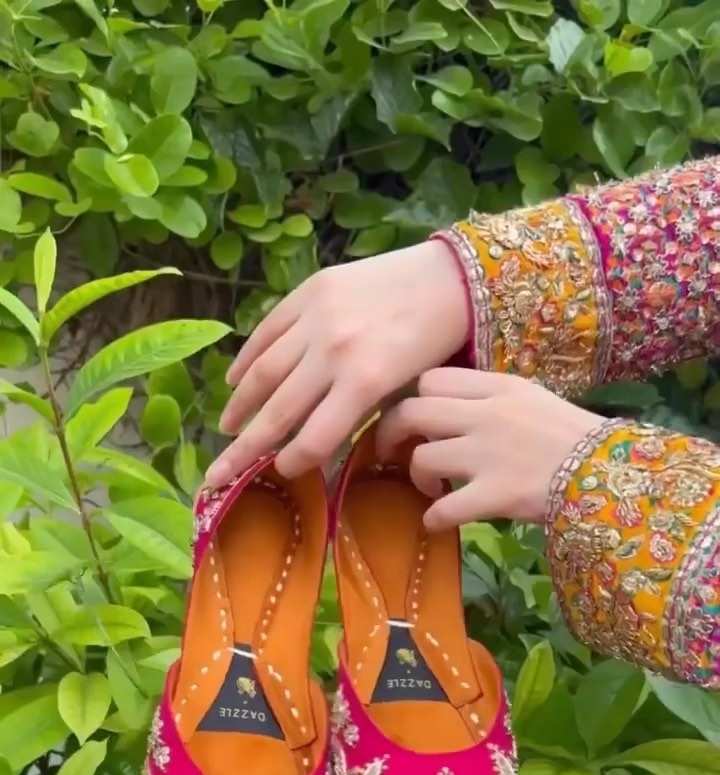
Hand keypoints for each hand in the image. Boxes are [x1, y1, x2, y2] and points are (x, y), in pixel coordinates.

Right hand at [205, 241, 467, 486]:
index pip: (314, 435)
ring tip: (227, 428)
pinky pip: (268, 331)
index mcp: (365, 381)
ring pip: (264, 370)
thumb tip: (318, 447)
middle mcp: (333, 352)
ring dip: (241, 404)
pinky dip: (247, 357)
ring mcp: (317, 318)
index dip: (293, 460)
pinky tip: (235, 380)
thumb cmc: (435, 343)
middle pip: (278, 410)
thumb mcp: (405, 390)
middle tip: (219, 474)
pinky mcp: (309, 291)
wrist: (448, 278)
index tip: (281, 471)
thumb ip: (360, 416)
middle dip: (244, 448)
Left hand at [376, 368, 601, 529]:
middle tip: (391, 454)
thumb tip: (452, 414)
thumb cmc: (576, 438)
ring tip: (432, 489)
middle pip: (411, 413)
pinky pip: (443, 509)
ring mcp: (488, 455)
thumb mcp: (533, 401)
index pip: (430, 381)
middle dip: (391, 435)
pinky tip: (438, 522)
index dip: (412, 401)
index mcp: (497, 387)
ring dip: (417, 478)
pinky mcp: (494, 494)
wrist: (610, 470)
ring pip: (422, 459)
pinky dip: (433, 518)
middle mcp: (486, 415)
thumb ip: (491, 402)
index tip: (413, 421)